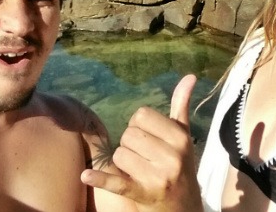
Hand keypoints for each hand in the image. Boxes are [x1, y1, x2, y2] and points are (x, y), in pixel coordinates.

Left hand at [81, 74, 202, 211]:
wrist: (184, 208)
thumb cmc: (181, 166)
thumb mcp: (183, 137)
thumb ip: (181, 106)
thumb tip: (189, 76)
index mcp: (180, 137)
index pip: (142, 115)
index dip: (139, 126)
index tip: (148, 139)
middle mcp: (172, 156)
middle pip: (129, 134)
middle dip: (130, 145)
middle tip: (144, 157)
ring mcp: (158, 176)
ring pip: (119, 155)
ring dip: (123, 163)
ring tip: (138, 170)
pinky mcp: (143, 193)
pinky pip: (117, 182)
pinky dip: (101, 178)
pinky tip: (86, 175)